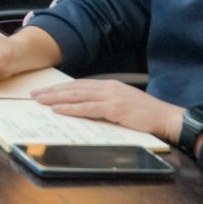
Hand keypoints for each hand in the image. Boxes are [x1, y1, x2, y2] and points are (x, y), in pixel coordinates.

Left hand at [30, 80, 185, 143]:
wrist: (167, 118)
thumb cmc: (146, 115)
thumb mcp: (123, 105)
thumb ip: (105, 104)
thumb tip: (86, 108)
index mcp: (109, 86)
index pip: (79, 85)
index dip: (60, 88)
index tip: (44, 90)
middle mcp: (108, 87)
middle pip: (74, 88)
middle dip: (52, 91)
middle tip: (34, 94)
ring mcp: (111, 97)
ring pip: (77, 96)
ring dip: (56, 98)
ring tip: (40, 100)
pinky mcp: (115, 108)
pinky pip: (87, 108)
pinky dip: (71, 108)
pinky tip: (58, 109)